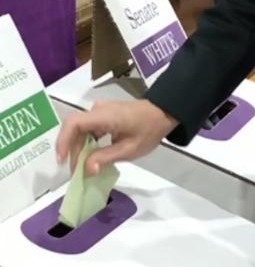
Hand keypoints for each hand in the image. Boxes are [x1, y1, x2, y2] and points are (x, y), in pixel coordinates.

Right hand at [56, 99, 177, 175]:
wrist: (163, 113)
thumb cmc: (149, 130)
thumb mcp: (129, 149)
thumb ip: (105, 158)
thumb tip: (86, 169)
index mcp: (105, 115)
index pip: (74, 122)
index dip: (64, 140)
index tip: (62, 160)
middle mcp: (99, 109)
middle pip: (76, 129)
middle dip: (74, 152)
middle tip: (77, 173)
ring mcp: (102, 111)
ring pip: (81, 130)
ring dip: (80, 149)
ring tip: (83, 169)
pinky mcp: (105, 115)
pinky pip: (89, 129)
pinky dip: (87, 143)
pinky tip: (91, 158)